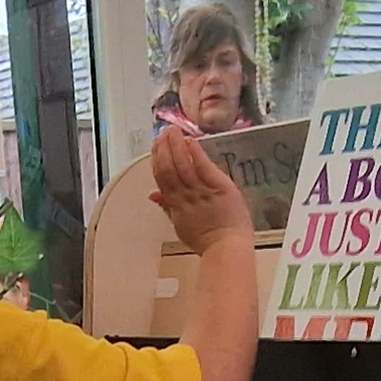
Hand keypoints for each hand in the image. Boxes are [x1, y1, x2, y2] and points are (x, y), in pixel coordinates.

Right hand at [149, 126, 248, 255]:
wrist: (226, 248)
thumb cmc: (208, 241)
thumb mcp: (181, 226)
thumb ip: (167, 207)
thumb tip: (153, 195)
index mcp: (175, 205)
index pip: (161, 178)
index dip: (156, 160)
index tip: (155, 146)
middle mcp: (185, 197)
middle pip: (168, 169)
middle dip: (163, 148)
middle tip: (162, 133)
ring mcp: (201, 192)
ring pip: (182, 165)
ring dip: (176, 146)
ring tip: (173, 131)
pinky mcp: (219, 188)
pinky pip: (203, 168)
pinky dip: (195, 154)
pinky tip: (190, 141)